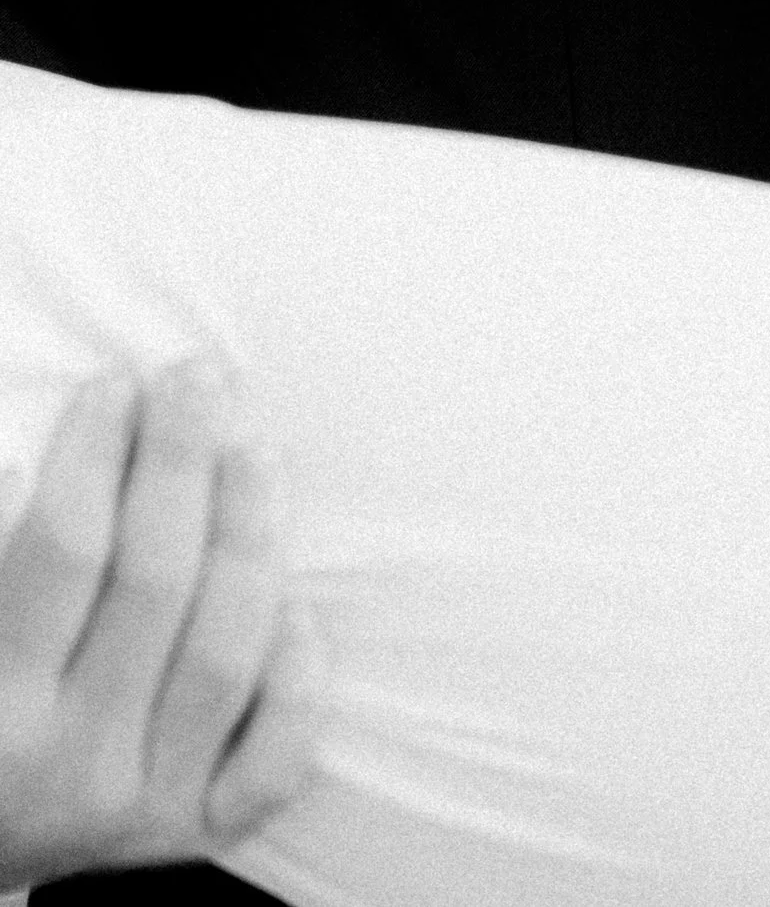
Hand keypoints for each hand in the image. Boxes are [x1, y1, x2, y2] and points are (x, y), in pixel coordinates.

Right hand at [0, 363, 318, 886]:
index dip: (95, 454)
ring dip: (248, 534)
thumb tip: (17, 475)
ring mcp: (147, 804)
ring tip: (252, 445)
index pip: (64, 552)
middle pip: (155, 583)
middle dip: (180, 462)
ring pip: (226, 652)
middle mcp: (73, 763)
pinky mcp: (203, 834)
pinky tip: (298, 606)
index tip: (116, 383)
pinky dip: (296, 680)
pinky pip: (275, 757)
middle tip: (195, 379)